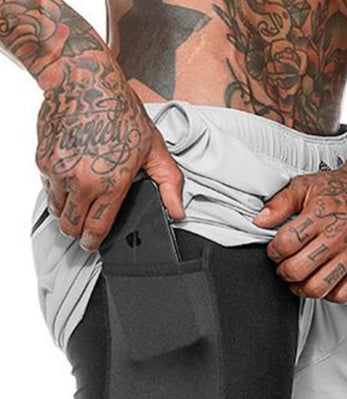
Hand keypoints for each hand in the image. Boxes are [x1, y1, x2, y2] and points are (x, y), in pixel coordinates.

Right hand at [36, 56, 184, 251]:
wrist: (85, 81)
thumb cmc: (121, 112)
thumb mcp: (155, 149)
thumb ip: (169, 185)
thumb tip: (178, 213)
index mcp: (110, 184)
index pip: (96, 229)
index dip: (93, 242)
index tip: (91, 245)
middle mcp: (81, 181)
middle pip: (70, 226)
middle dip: (76, 232)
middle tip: (82, 229)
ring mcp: (58, 171)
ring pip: (56, 209)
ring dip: (65, 211)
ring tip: (77, 203)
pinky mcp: (43, 159)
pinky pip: (47, 186)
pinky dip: (55, 188)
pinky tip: (69, 177)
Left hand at [253, 161, 346, 303]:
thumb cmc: (343, 187)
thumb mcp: (307, 185)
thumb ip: (280, 203)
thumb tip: (260, 221)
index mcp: (322, 214)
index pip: (286, 243)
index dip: (274, 251)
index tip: (275, 250)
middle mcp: (340, 235)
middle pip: (299, 269)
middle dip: (284, 271)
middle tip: (285, 266)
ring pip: (319, 287)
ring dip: (301, 288)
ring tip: (299, 279)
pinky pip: (344, 294)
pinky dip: (328, 295)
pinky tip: (322, 282)